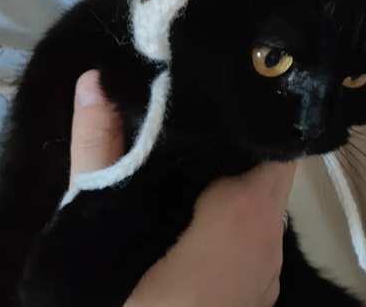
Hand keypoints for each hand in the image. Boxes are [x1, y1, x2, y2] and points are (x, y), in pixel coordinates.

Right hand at [70, 70, 296, 306]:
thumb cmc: (125, 303)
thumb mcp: (100, 231)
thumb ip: (100, 153)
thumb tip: (93, 82)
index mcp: (245, 218)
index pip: (272, 141)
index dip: (250, 109)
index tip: (218, 81)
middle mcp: (269, 243)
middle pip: (266, 168)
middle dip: (234, 137)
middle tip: (192, 102)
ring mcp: (267, 273)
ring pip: (262, 203)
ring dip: (233, 174)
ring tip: (192, 137)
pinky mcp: (253, 292)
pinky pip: (253, 234)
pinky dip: (232, 210)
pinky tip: (194, 200)